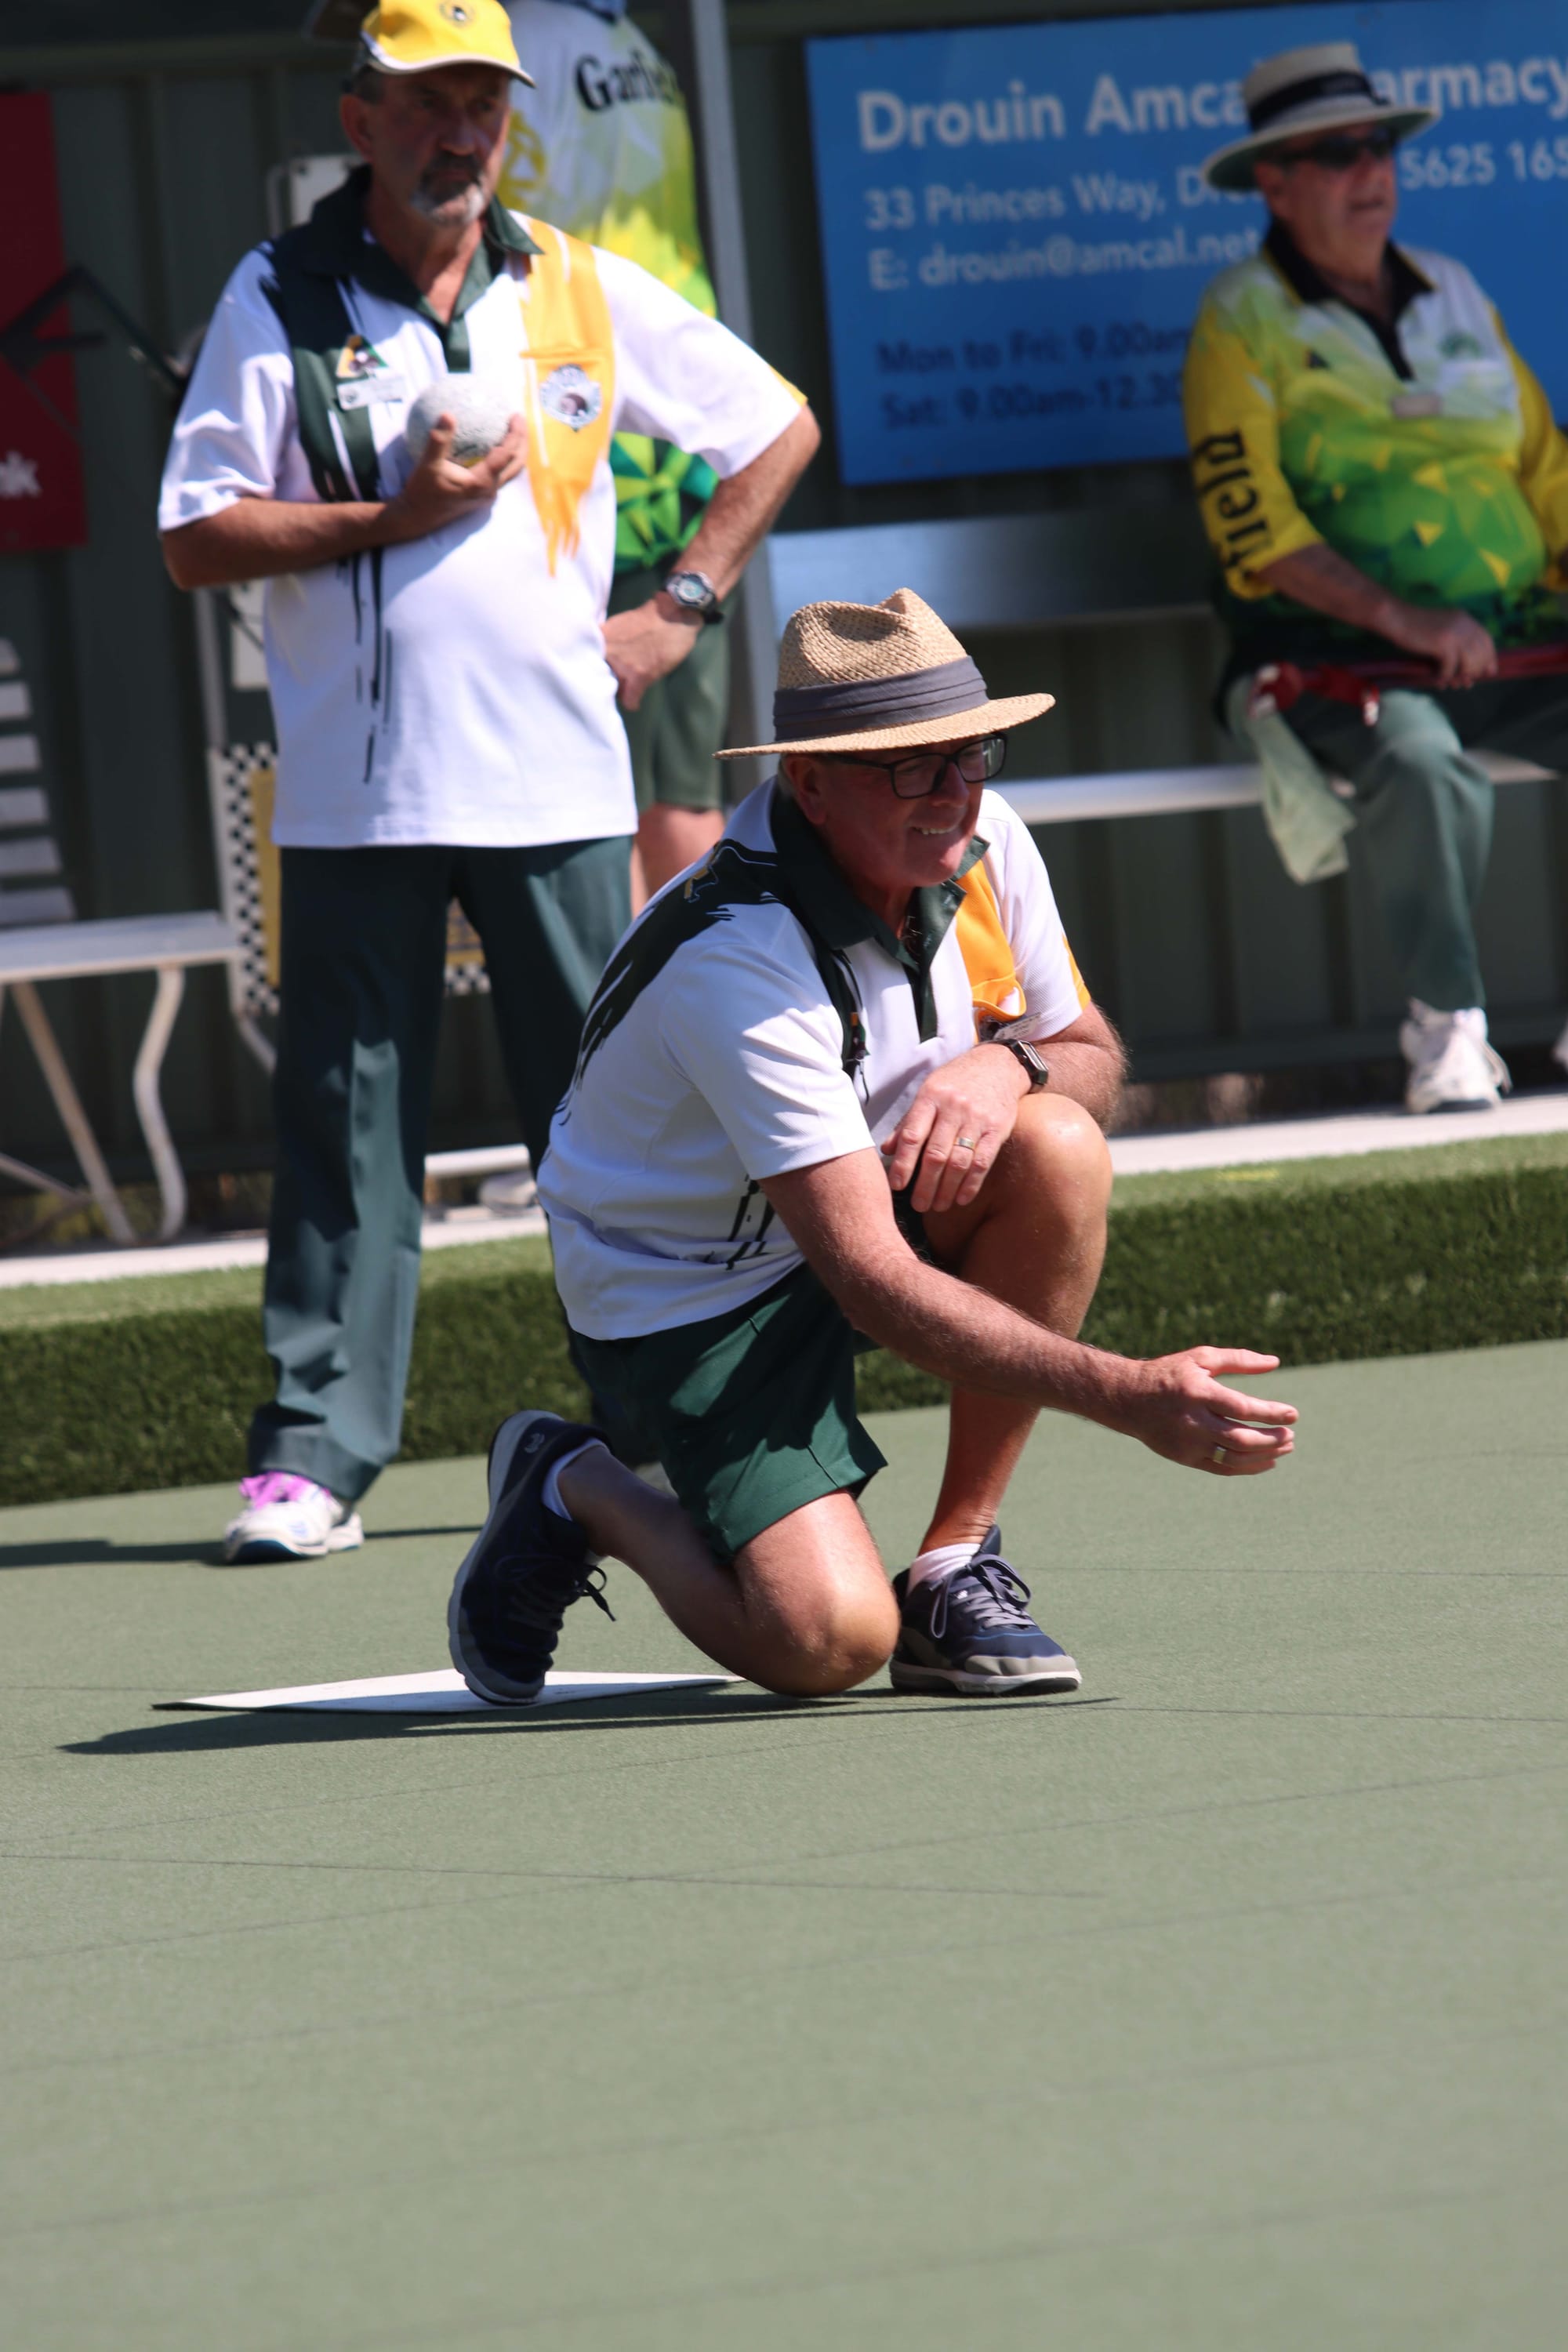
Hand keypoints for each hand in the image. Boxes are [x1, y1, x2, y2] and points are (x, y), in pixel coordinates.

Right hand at [381, 413, 525, 543]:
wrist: (418, 517)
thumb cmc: (422, 492)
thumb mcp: (427, 465)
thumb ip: (438, 441)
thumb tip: (447, 414)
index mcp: (481, 482)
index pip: (506, 455)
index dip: (515, 434)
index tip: (515, 414)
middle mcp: (489, 490)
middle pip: (516, 464)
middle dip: (522, 441)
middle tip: (519, 418)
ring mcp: (487, 495)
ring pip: (510, 471)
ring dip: (515, 451)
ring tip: (514, 431)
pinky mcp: (482, 496)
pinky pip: (500, 474)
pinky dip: (503, 458)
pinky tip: (493, 445)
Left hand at [602, 594, 703, 709]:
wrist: (673, 615)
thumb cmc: (648, 618)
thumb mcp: (618, 624)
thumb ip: (606, 640)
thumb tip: (600, 655)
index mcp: (600, 638)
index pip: (584, 662)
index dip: (591, 670)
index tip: (598, 673)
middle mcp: (608, 651)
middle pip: (597, 679)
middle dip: (605, 681)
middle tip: (615, 681)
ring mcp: (623, 664)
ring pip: (613, 691)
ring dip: (620, 691)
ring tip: (627, 687)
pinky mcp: (639, 676)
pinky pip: (629, 700)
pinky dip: (632, 703)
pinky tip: (634, 702)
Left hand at [880, 1042, 1028, 1216]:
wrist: (998, 1065)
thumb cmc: (956, 1081)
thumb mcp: (928, 1092)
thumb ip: (908, 1122)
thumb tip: (886, 1150)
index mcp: (930, 1098)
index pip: (912, 1136)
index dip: (903, 1164)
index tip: (897, 1186)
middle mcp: (953, 1108)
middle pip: (935, 1154)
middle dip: (925, 1185)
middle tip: (918, 1205)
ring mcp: (977, 1119)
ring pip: (958, 1162)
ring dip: (946, 1190)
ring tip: (938, 1206)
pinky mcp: (997, 1129)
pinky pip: (983, 1162)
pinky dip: (971, 1184)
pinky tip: (961, 1199)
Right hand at [1107, 1347, 1296, 1475]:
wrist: (1129, 1400)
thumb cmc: (1170, 1374)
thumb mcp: (1200, 1358)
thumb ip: (1238, 1359)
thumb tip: (1275, 1362)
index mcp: (1198, 1393)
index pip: (1241, 1408)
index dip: (1270, 1413)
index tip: (1293, 1414)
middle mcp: (1192, 1421)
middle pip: (1240, 1438)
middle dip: (1271, 1439)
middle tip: (1291, 1435)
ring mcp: (1188, 1444)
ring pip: (1234, 1457)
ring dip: (1265, 1455)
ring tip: (1286, 1447)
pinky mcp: (1186, 1458)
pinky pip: (1223, 1468)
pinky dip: (1248, 1467)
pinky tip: (1268, 1461)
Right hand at [1386, 603, 1497, 687]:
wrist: (1396, 618)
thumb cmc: (1413, 628)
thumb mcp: (1441, 630)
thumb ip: (1455, 641)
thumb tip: (1467, 666)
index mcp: (1465, 619)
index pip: (1486, 639)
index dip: (1489, 657)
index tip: (1489, 671)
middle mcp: (1464, 624)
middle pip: (1481, 652)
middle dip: (1476, 671)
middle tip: (1467, 683)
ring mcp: (1455, 633)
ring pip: (1469, 662)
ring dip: (1462, 676)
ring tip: (1454, 685)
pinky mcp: (1443, 642)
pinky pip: (1451, 667)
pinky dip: (1445, 677)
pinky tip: (1439, 682)